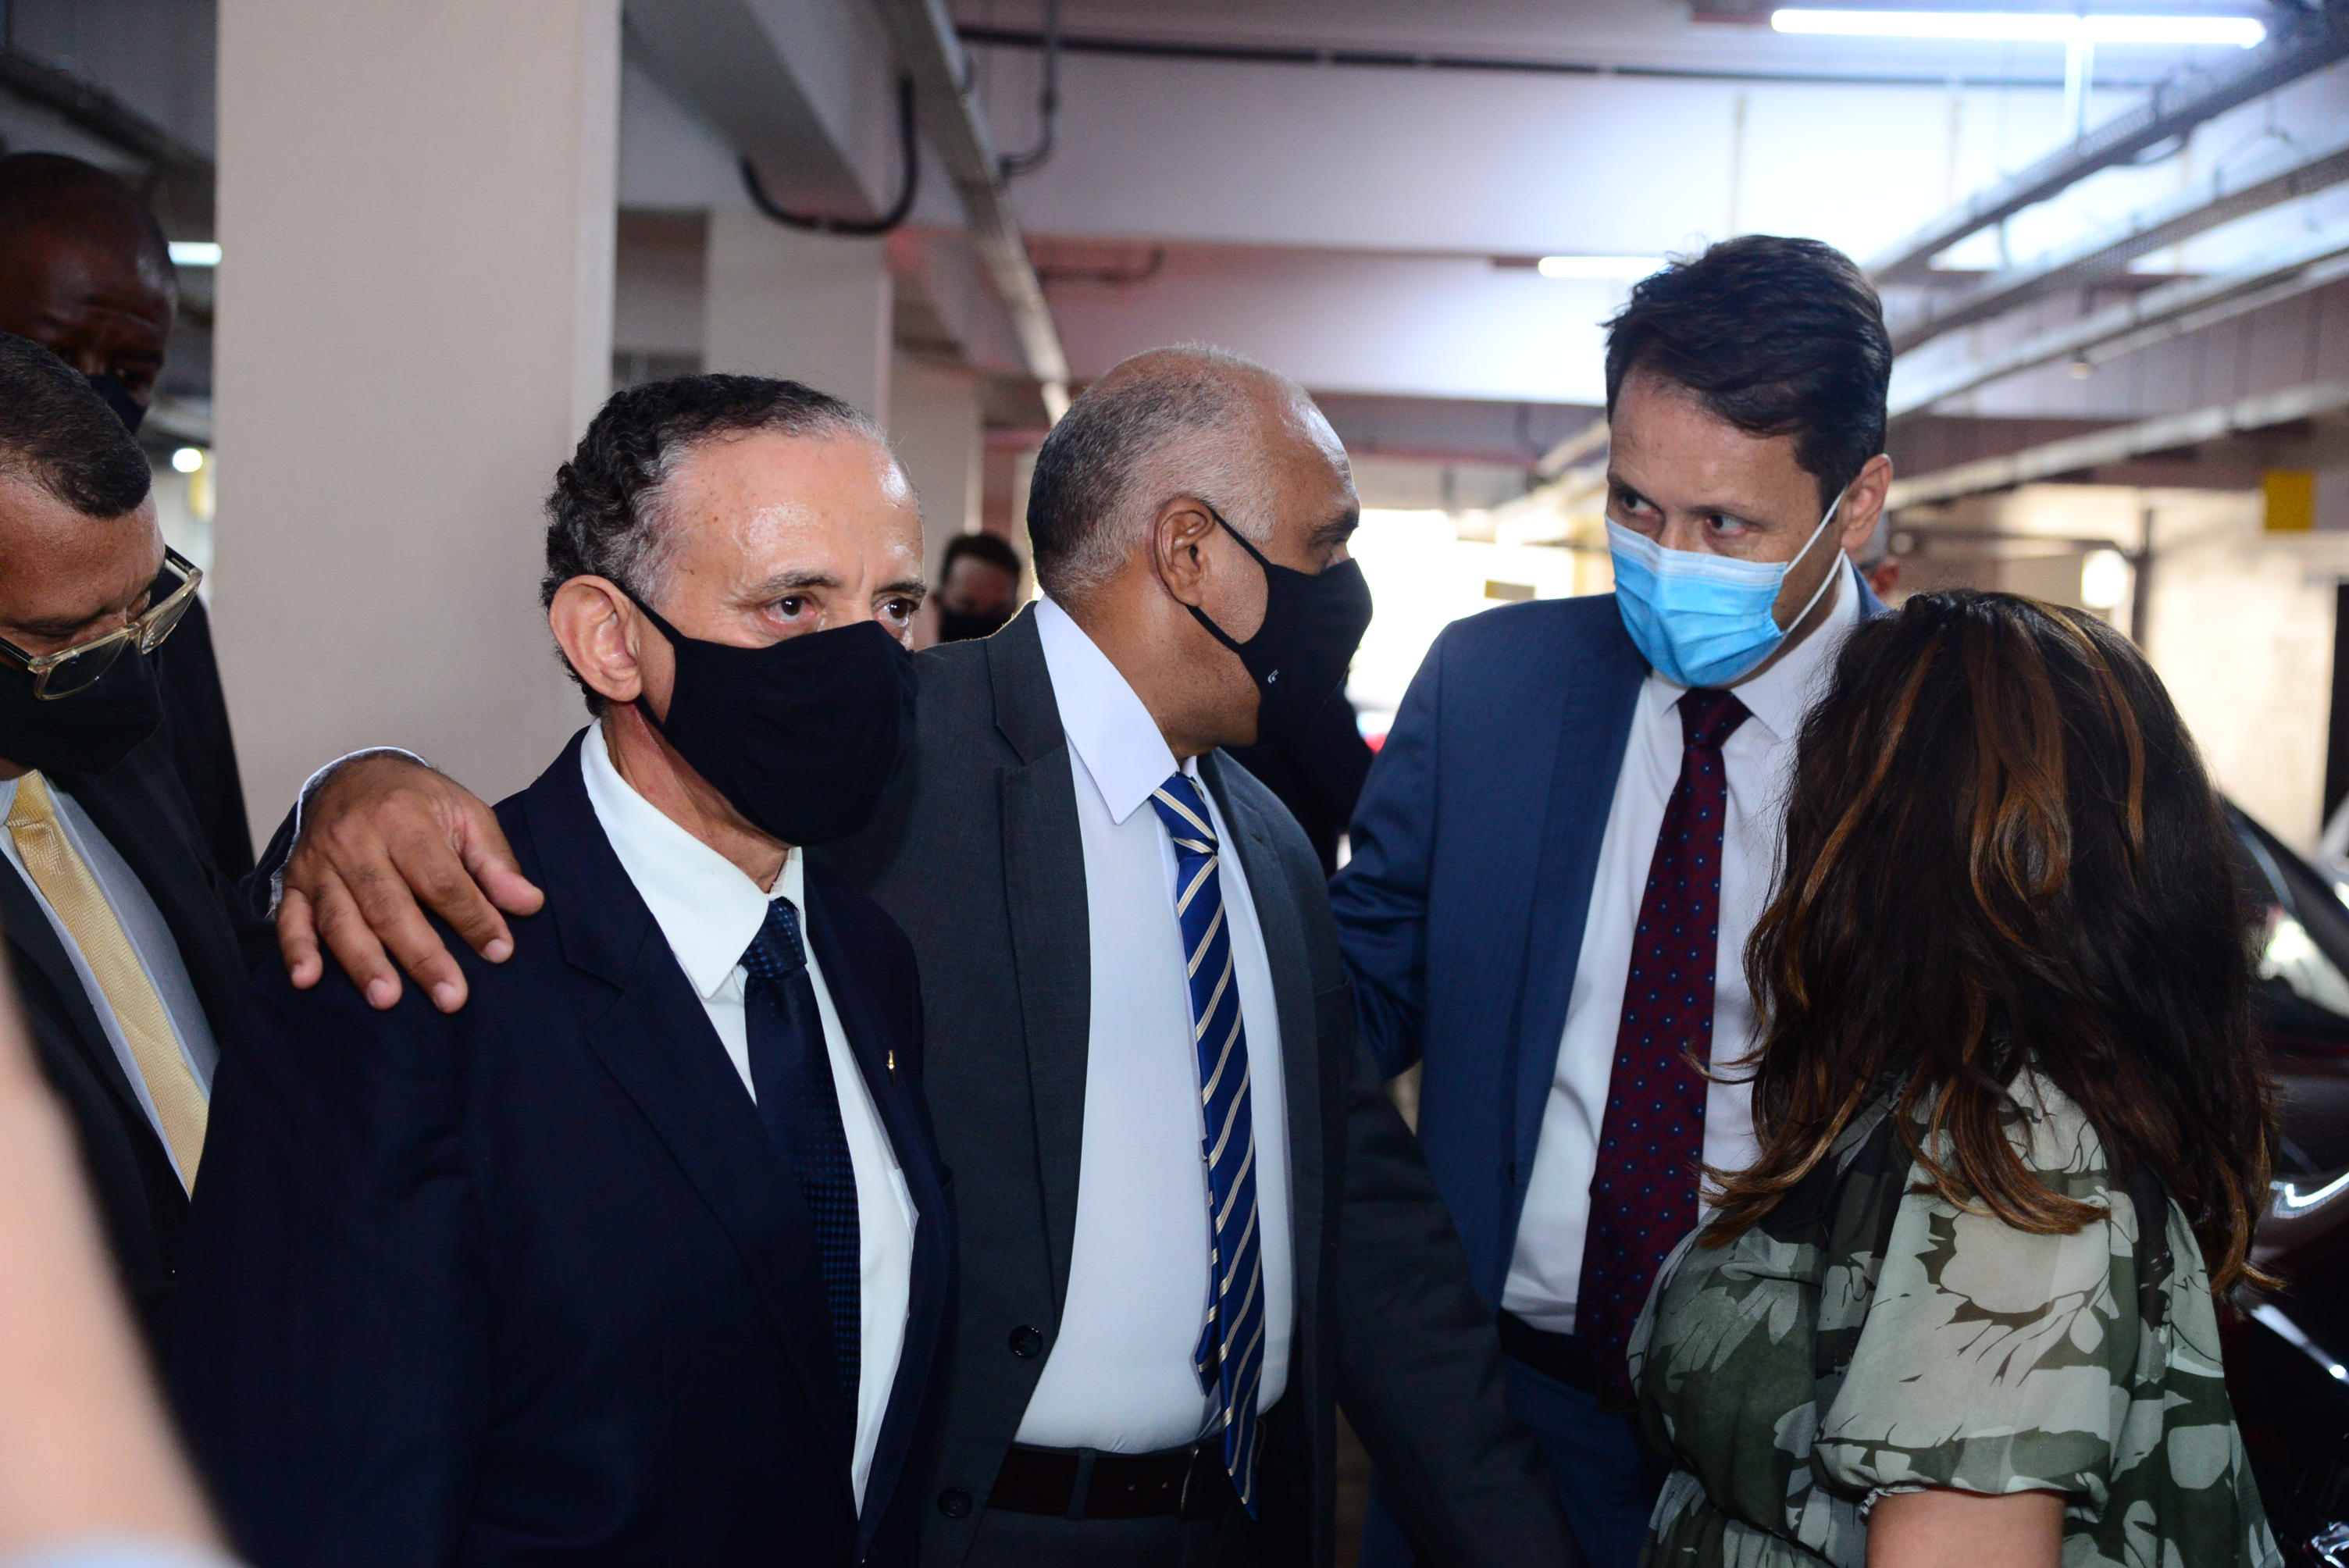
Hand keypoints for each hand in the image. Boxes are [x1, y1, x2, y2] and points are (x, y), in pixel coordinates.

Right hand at [277, 755, 543, 1012]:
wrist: (352, 775)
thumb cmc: (417, 801)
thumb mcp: (465, 814)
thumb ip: (495, 861)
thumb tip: (527, 904)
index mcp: (403, 818)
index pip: (440, 878)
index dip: (472, 917)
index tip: (499, 951)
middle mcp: (355, 840)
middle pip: (390, 905)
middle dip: (422, 955)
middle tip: (450, 997)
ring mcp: (320, 863)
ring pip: (341, 919)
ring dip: (363, 962)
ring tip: (387, 999)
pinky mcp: (294, 881)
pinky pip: (290, 918)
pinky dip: (296, 950)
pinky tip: (306, 980)